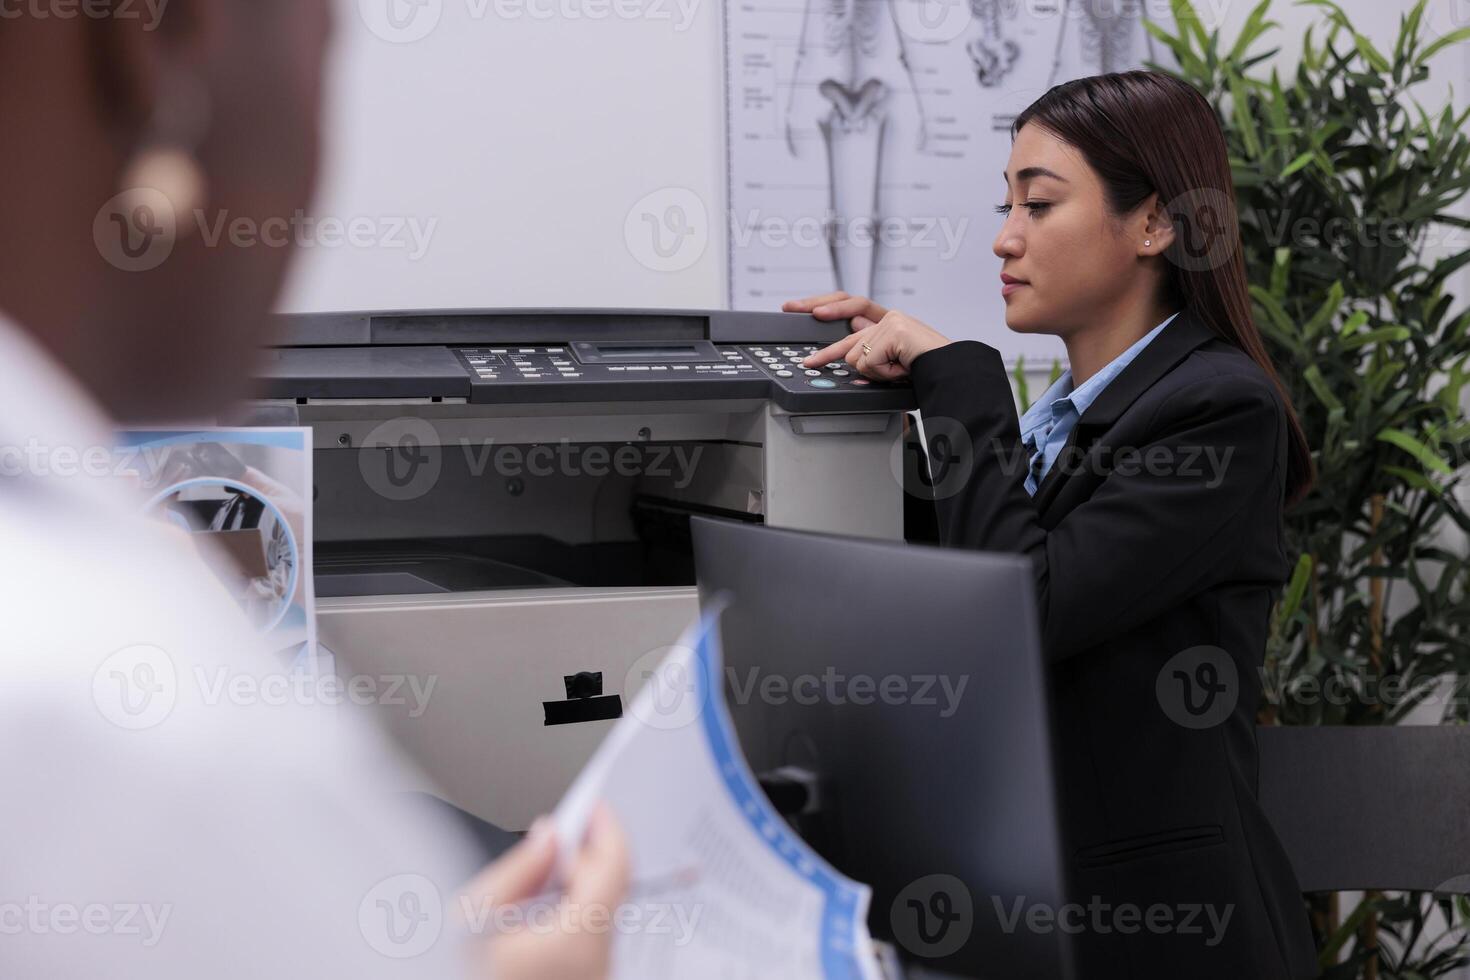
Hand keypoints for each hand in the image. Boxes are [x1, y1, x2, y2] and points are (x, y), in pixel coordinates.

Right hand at [464, 804, 629, 979]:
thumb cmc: (453, 974)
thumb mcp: (471, 917)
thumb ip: (518, 868)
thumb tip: (549, 838)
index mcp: (576, 944)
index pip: (616, 867)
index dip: (606, 828)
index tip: (593, 805)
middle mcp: (598, 969)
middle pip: (609, 892)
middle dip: (581, 858)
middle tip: (548, 836)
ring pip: (600, 917)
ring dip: (573, 890)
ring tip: (527, 884)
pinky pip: (590, 943)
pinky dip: (569, 920)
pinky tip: (531, 918)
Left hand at [783, 292, 949, 380]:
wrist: (953, 373)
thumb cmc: (927, 371)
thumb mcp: (891, 362)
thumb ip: (871, 350)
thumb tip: (850, 339)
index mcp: (887, 323)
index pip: (851, 308)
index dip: (827, 307)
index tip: (804, 311)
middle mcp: (889, 317)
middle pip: (845, 309)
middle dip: (817, 307)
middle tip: (795, 310)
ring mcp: (892, 321)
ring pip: (855, 354)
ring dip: (873, 371)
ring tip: (896, 372)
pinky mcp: (894, 330)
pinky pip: (869, 362)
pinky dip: (883, 373)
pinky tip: (900, 370)